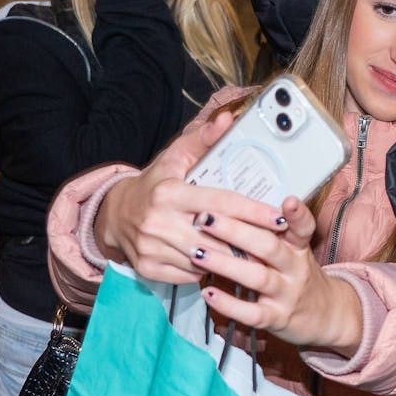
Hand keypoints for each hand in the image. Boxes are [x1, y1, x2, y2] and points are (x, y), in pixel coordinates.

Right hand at [94, 111, 289, 283]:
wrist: (115, 214)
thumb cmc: (156, 183)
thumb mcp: (176, 157)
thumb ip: (204, 139)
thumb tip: (228, 119)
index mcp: (169, 193)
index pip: (221, 203)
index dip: (254, 212)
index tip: (280, 218)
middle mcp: (158, 222)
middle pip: (218, 238)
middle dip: (250, 241)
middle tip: (276, 241)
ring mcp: (152, 249)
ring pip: (207, 261)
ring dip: (231, 259)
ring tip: (253, 253)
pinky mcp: (149, 269)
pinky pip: (191, 276)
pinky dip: (207, 270)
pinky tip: (218, 260)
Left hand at [195, 195, 363, 354]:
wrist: (326, 315)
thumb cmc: (297, 277)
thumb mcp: (294, 251)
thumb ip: (270, 233)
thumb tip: (229, 209)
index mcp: (298, 248)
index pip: (303, 228)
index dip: (297, 215)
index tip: (288, 201)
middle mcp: (296, 268)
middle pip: (269, 247)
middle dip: (235, 231)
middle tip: (206, 219)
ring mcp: (288, 294)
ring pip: (258, 277)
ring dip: (225, 264)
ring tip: (197, 253)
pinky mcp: (278, 318)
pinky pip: (253, 313)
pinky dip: (229, 304)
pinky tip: (208, 293)